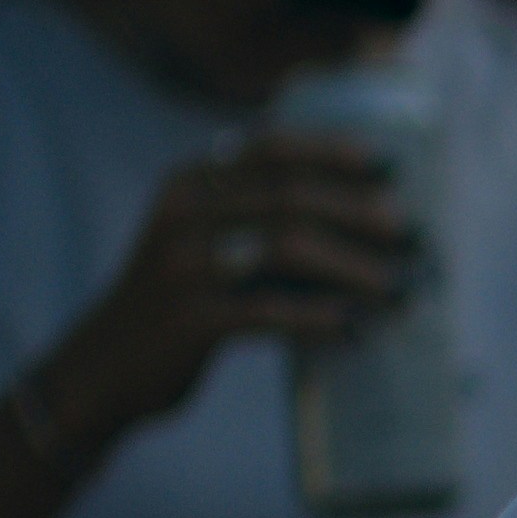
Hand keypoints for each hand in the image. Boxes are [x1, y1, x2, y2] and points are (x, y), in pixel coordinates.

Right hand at [50, 133, 415, 448]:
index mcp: (188, 183)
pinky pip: (271, 312)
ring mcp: (183, 266)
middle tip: (412, 236)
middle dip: (360, 213)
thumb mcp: (200, 241)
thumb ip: (254, 216)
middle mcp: (182, 214)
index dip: (334, 153)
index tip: (390, 166)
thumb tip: (363, 217)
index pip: (271, 150)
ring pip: (287, 250)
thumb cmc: (178, 302)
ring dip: (354, 268)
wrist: (104, 367)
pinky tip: (357, 329)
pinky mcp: (191, 320)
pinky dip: (321, 319)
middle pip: (290, 198)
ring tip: (400, 287)